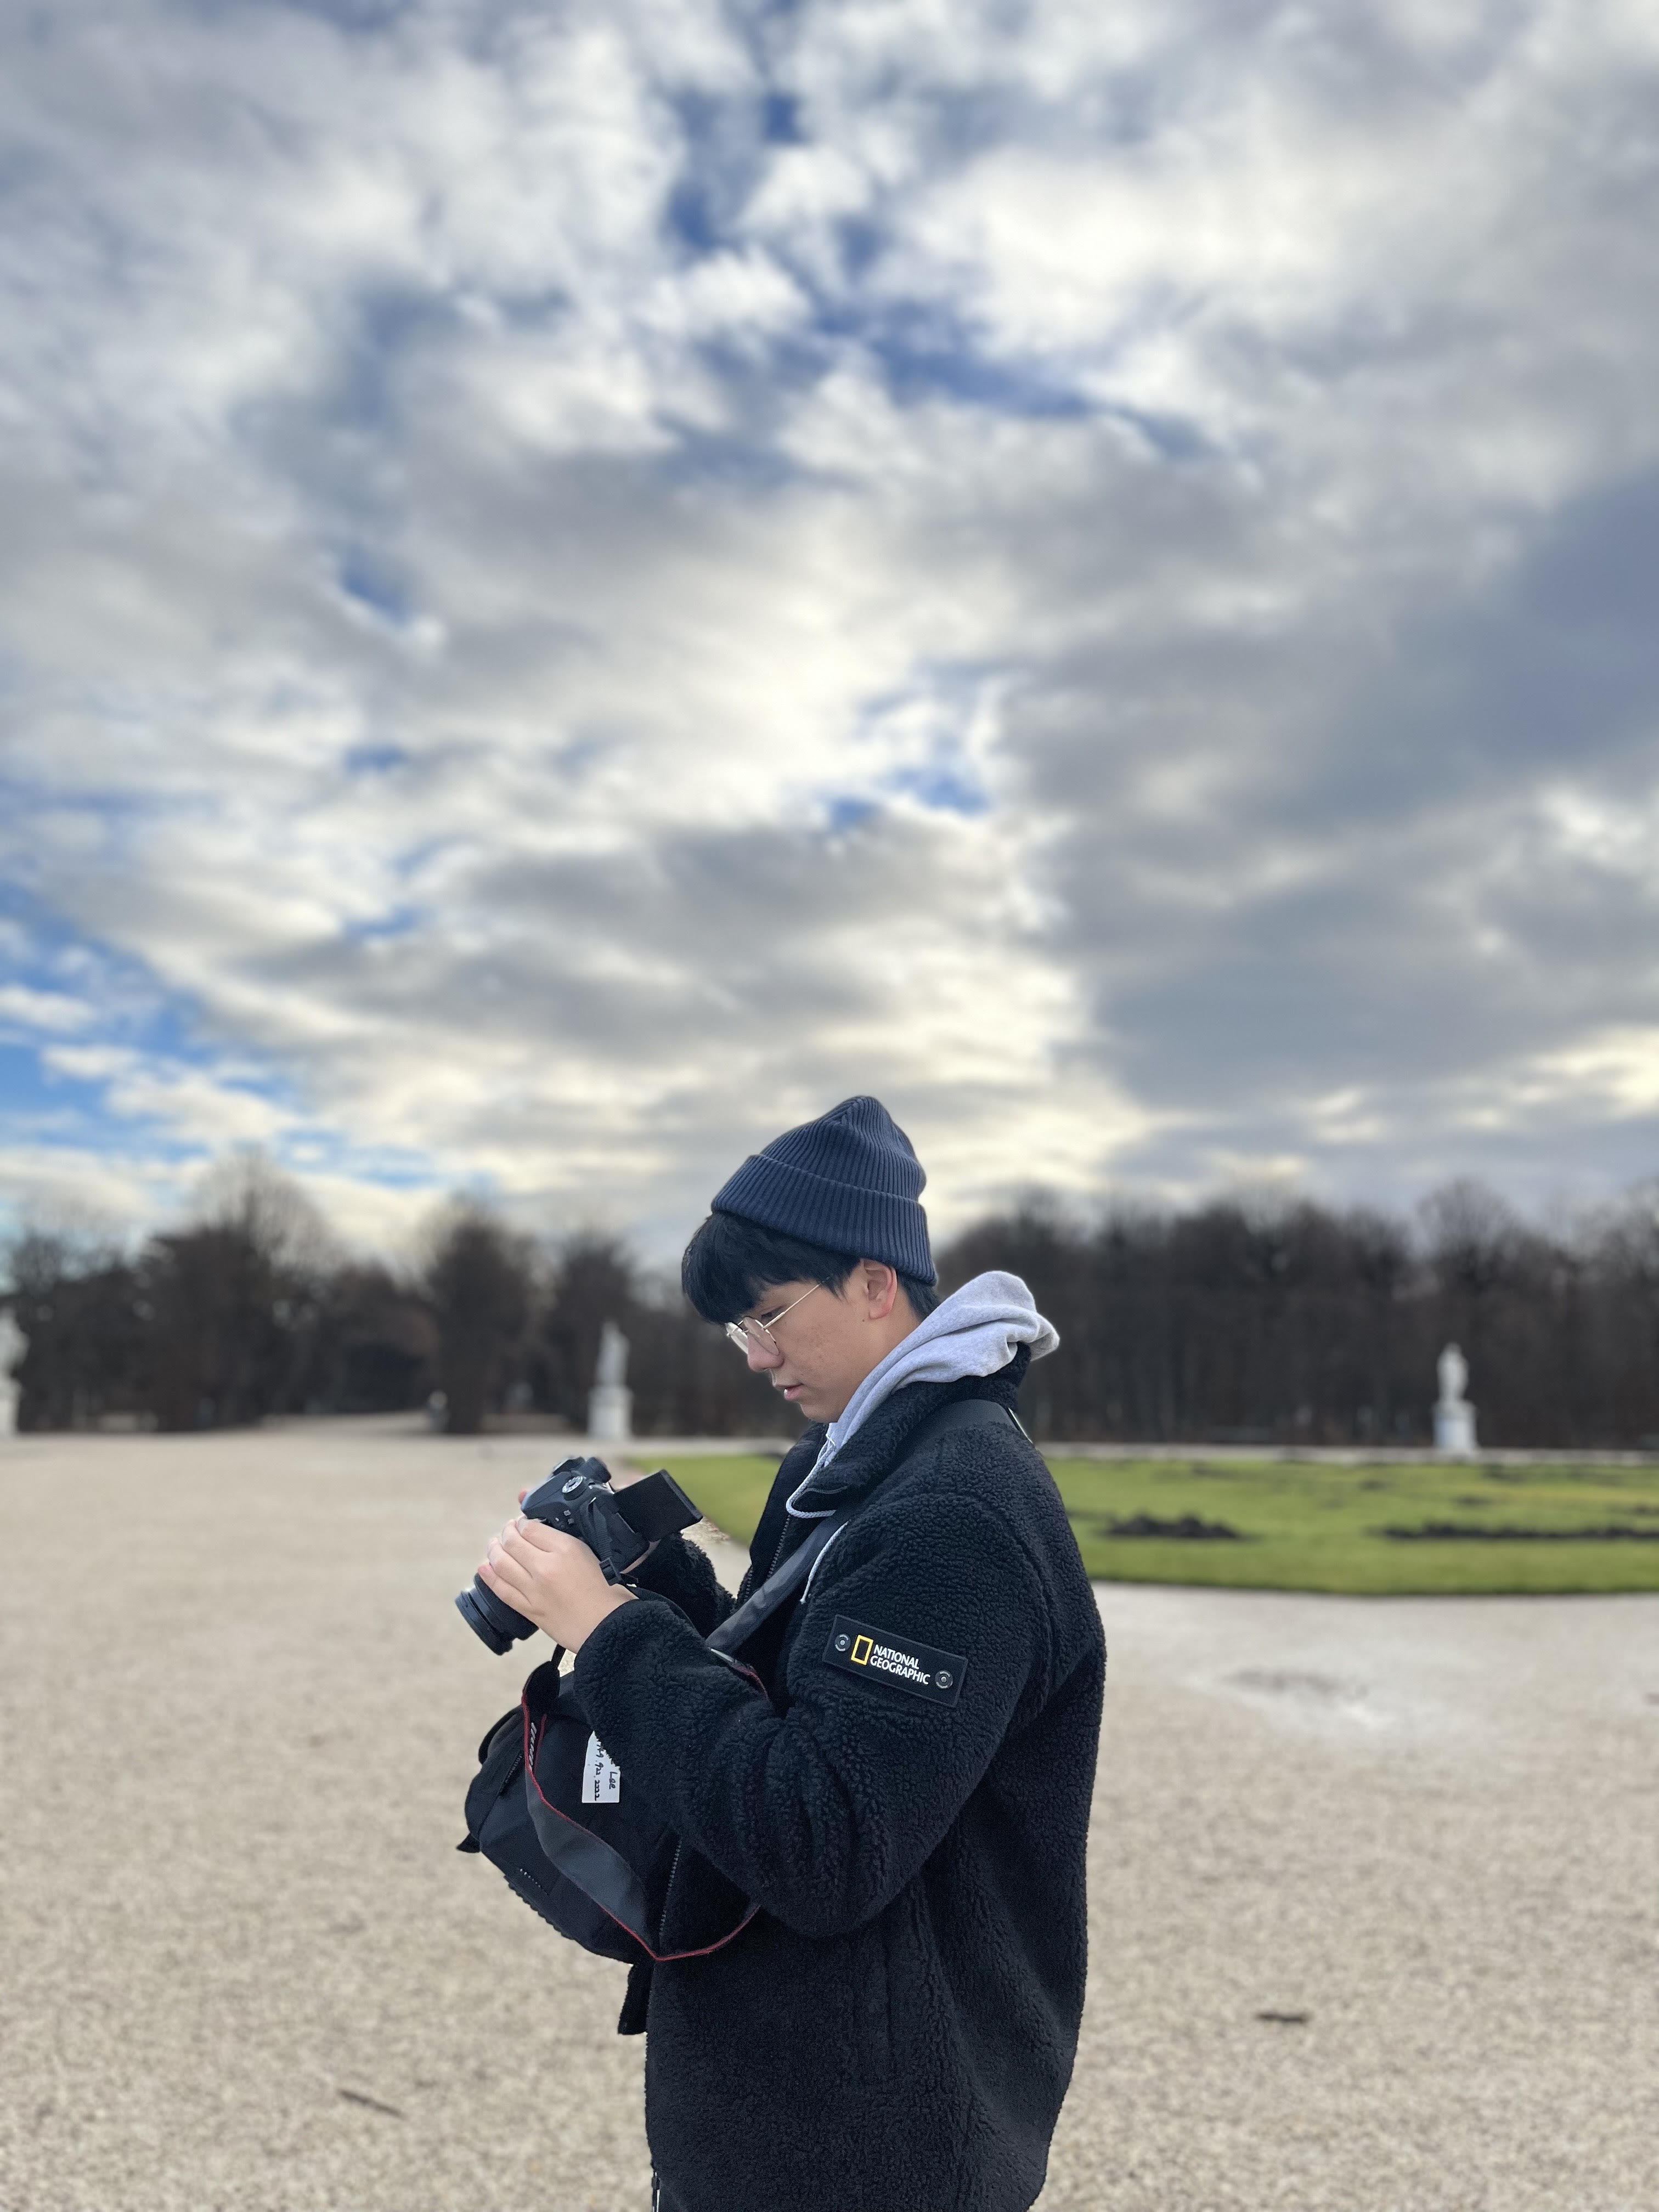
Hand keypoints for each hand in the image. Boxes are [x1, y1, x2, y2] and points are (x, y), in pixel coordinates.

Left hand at [477, 1514, 635, 1650]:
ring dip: (493, 1551)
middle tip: (507, 1530)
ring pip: (501, 1563)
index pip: (531, 1527)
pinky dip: (489, 1577)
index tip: (522, 1523)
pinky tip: (484, 1568)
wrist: (607, 1625)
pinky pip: (501, 1590)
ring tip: (494, 1545)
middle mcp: (546, 1567)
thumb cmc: (606, 1590)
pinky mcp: (529, 1609)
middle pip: (512, 1542)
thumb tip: (540, 1532)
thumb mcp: (591, 1553)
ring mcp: (534, 1590)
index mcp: (566, 1548)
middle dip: (506, 1532)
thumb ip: (565, 1541)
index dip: (522, 1522)